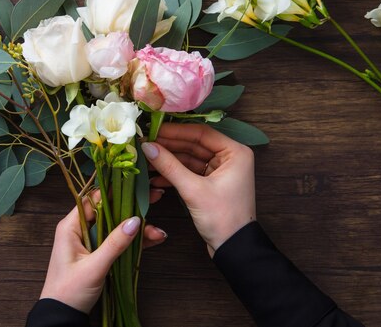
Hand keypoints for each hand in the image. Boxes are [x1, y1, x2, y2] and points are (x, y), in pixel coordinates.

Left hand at [40, 190, 166, 313]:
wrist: (62, 316)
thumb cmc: (69, 291)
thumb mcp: (94, 267)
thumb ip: (114, 243)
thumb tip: (134, 221)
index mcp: (70, 226)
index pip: (94, 199)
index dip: (115, 189)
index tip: (136, 183)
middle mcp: (79, 229)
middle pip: (109, 211)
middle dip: (133, 208)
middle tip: (155, 198)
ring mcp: (90, 241)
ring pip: (117, 227)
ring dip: (137, 229)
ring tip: (158, 233)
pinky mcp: (99, 253)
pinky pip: (118, 241)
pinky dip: (134, 241)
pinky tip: (152, 240)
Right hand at [141, 123, 255, 256]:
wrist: (234, 249)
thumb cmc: (222, 217)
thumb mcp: (193, 190)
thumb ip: (169, 166)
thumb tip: (147, 146)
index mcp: (235, 153)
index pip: (201, 133)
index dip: (176, 131)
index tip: (153, 130)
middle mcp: (229, 158)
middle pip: (194, 144)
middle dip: (169, 146)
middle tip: (146, 143)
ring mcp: (219, 171)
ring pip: (189, 158)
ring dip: (168, 160)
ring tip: (146, 160)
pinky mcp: (210, 184)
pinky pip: (189, 172)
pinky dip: (173, 174)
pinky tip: (155, 178)